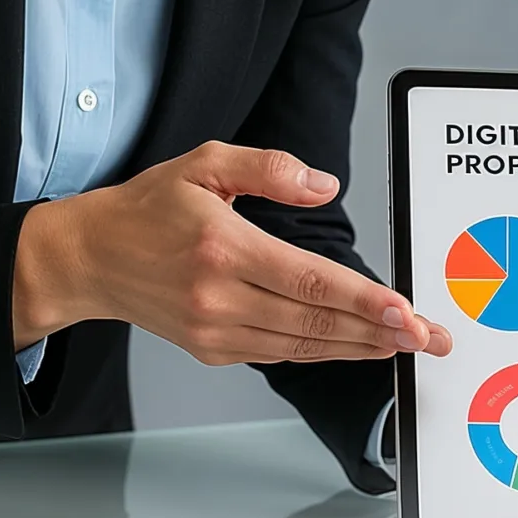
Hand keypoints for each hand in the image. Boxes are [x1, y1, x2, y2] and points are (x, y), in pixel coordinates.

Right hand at [10, 143, 452, 365]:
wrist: (89, 258)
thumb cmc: (147, 208)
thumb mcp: (205, 163)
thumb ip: (270, 168)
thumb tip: (325, 185)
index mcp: (222, 247)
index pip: (309, 280)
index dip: (364, 300)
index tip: (407, 312)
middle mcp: (218, 297)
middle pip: (315, 320)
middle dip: (380, 331)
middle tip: (428, 336)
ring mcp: (213, 330)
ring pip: (302, 345)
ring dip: (358, 347)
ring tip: (403, 344)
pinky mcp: (211, 349)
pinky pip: (279, 353)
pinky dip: (321, 351)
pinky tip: (353, 345)